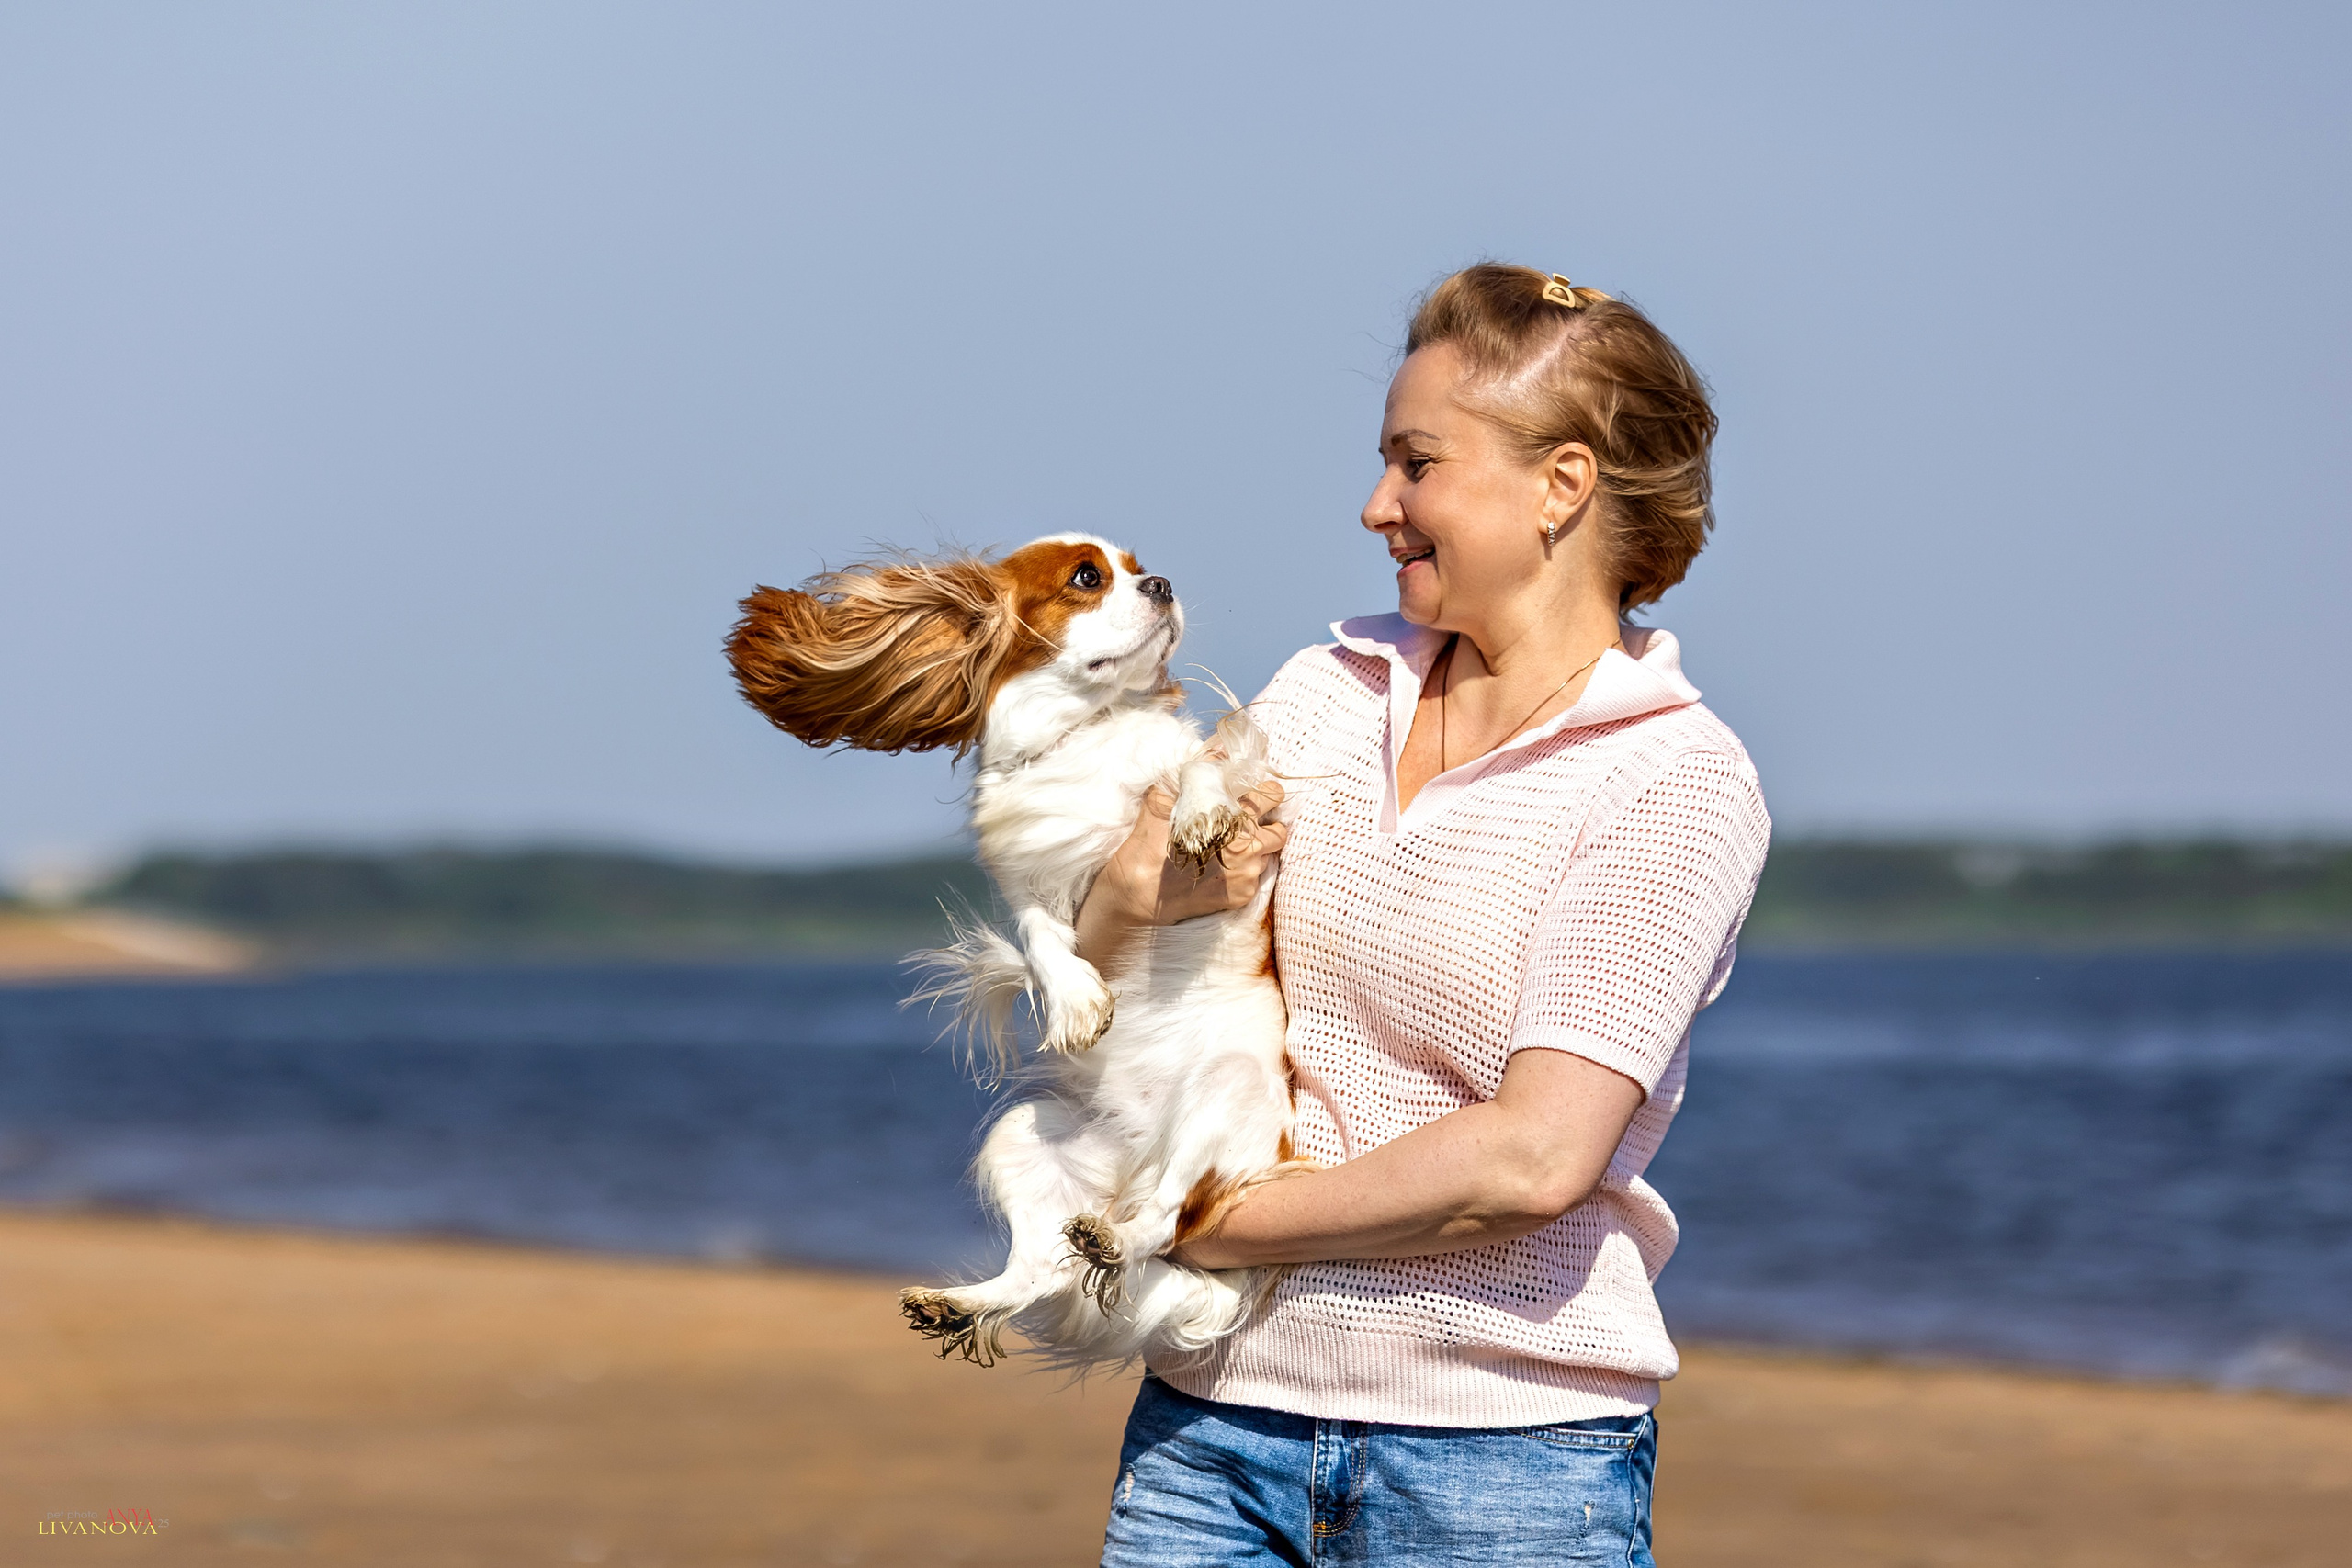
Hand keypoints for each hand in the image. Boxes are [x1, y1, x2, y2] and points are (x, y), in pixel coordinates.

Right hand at [1074, 778, 1286, 969]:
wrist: (1135, 898)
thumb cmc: (1146, 849)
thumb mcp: (1160, 804)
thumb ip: (1187, 779)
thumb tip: (1211, 751)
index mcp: (1229, 821)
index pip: (1269, 797)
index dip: (1268, 793)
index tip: (1262, 794)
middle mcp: (1245, 850)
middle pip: (1280, 830)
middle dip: (1268, 824)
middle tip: (1250, 822)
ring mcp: (1246, 877)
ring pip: (1270, 856)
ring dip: (1258, 849)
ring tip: (1233, 847)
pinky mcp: (1240, 898)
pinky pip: (1257, 879)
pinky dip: (1246, 872)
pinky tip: (1224, 869)